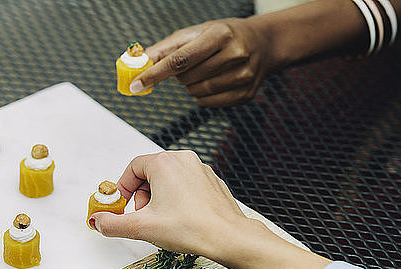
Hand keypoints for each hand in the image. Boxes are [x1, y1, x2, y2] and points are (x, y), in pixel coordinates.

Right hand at [90, 151, 321, 268]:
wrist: (228, 237)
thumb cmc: (191, 228)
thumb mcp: (142, 228)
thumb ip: (113, 224)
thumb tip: (98, 222)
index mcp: (164, 163)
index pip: (133, 167)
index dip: (124, 188)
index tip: (122, 205)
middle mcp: (184, 160)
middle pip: (151, 172)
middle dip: (142, 195)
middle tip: (143, 216)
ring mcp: (200, 170)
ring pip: (169, 179)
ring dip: (159, 198)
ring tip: (163, 221)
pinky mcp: (212, 182)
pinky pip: (186, 185)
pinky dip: (178, 199)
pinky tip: (181, 220)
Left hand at [130, 17, 274, 106]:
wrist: (263, 44)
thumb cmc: (224, 36)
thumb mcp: (196, 33)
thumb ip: (165, 48)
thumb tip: (139, 61)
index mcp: (220, 34)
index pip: (180, 59)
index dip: (155, 73)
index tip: (136, 84)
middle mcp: (235, 54)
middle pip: (187, 78)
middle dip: (179, 75)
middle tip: (188, 66)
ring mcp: (243, 76)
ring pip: (196, 92)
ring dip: (190, 86)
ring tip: (203, 72)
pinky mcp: (245, 94)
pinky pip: (208, 103)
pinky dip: (201, 96)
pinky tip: (211, 82)